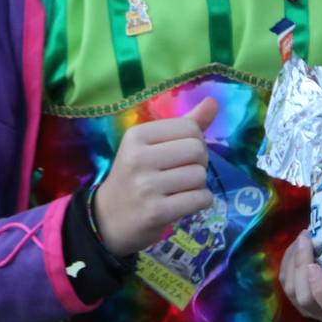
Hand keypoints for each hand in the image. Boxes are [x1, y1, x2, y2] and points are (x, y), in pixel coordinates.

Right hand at [92, 97, 216, 256]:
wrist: (108, 219)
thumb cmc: (135, 177)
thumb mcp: (151, 146)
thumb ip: (184, 124)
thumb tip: (214, 101)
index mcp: (137, 135)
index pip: (189, 127)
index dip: (195, 141)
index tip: (181, 155)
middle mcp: (138, 158)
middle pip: (197, 150)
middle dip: (199, 163)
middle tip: (182, 173)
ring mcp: (146, 186)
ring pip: (200, 176)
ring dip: (198, 185)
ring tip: (180, 189)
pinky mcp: (156, 212)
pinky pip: (200, 199)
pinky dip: (200, 201)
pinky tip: (184, 203)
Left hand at [279, 224, 321, 321]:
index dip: (321, 291)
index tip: (314, 265)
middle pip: (306, 300)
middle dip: (301, 267)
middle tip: (306, 237)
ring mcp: (315, 306)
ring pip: (292, 291)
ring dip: (293, 261)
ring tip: (304, 237)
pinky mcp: (301, 296)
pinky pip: (287, 282)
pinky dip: (288, 262)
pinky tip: (298, 245)